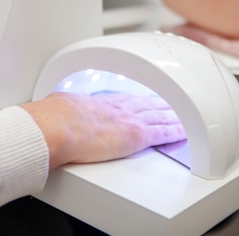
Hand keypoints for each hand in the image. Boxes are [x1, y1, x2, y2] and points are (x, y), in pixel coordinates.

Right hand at [22, 92, 185, 169]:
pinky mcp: (137, 137)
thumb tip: (55, 107)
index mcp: (100, 102)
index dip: (137, 101)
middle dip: (159, 105)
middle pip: (145, 105)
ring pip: (158, 116)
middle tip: (171, 104)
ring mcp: (130, 121)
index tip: (143, 101)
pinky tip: (184, 132)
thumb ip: (63, 107)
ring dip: (172, 116)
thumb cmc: (53, 117)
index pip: (125, 100)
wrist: (58, 126)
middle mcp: (118, 109)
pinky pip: (163, 134)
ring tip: (182, 115)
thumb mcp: (59, 105)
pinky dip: (175, 132)